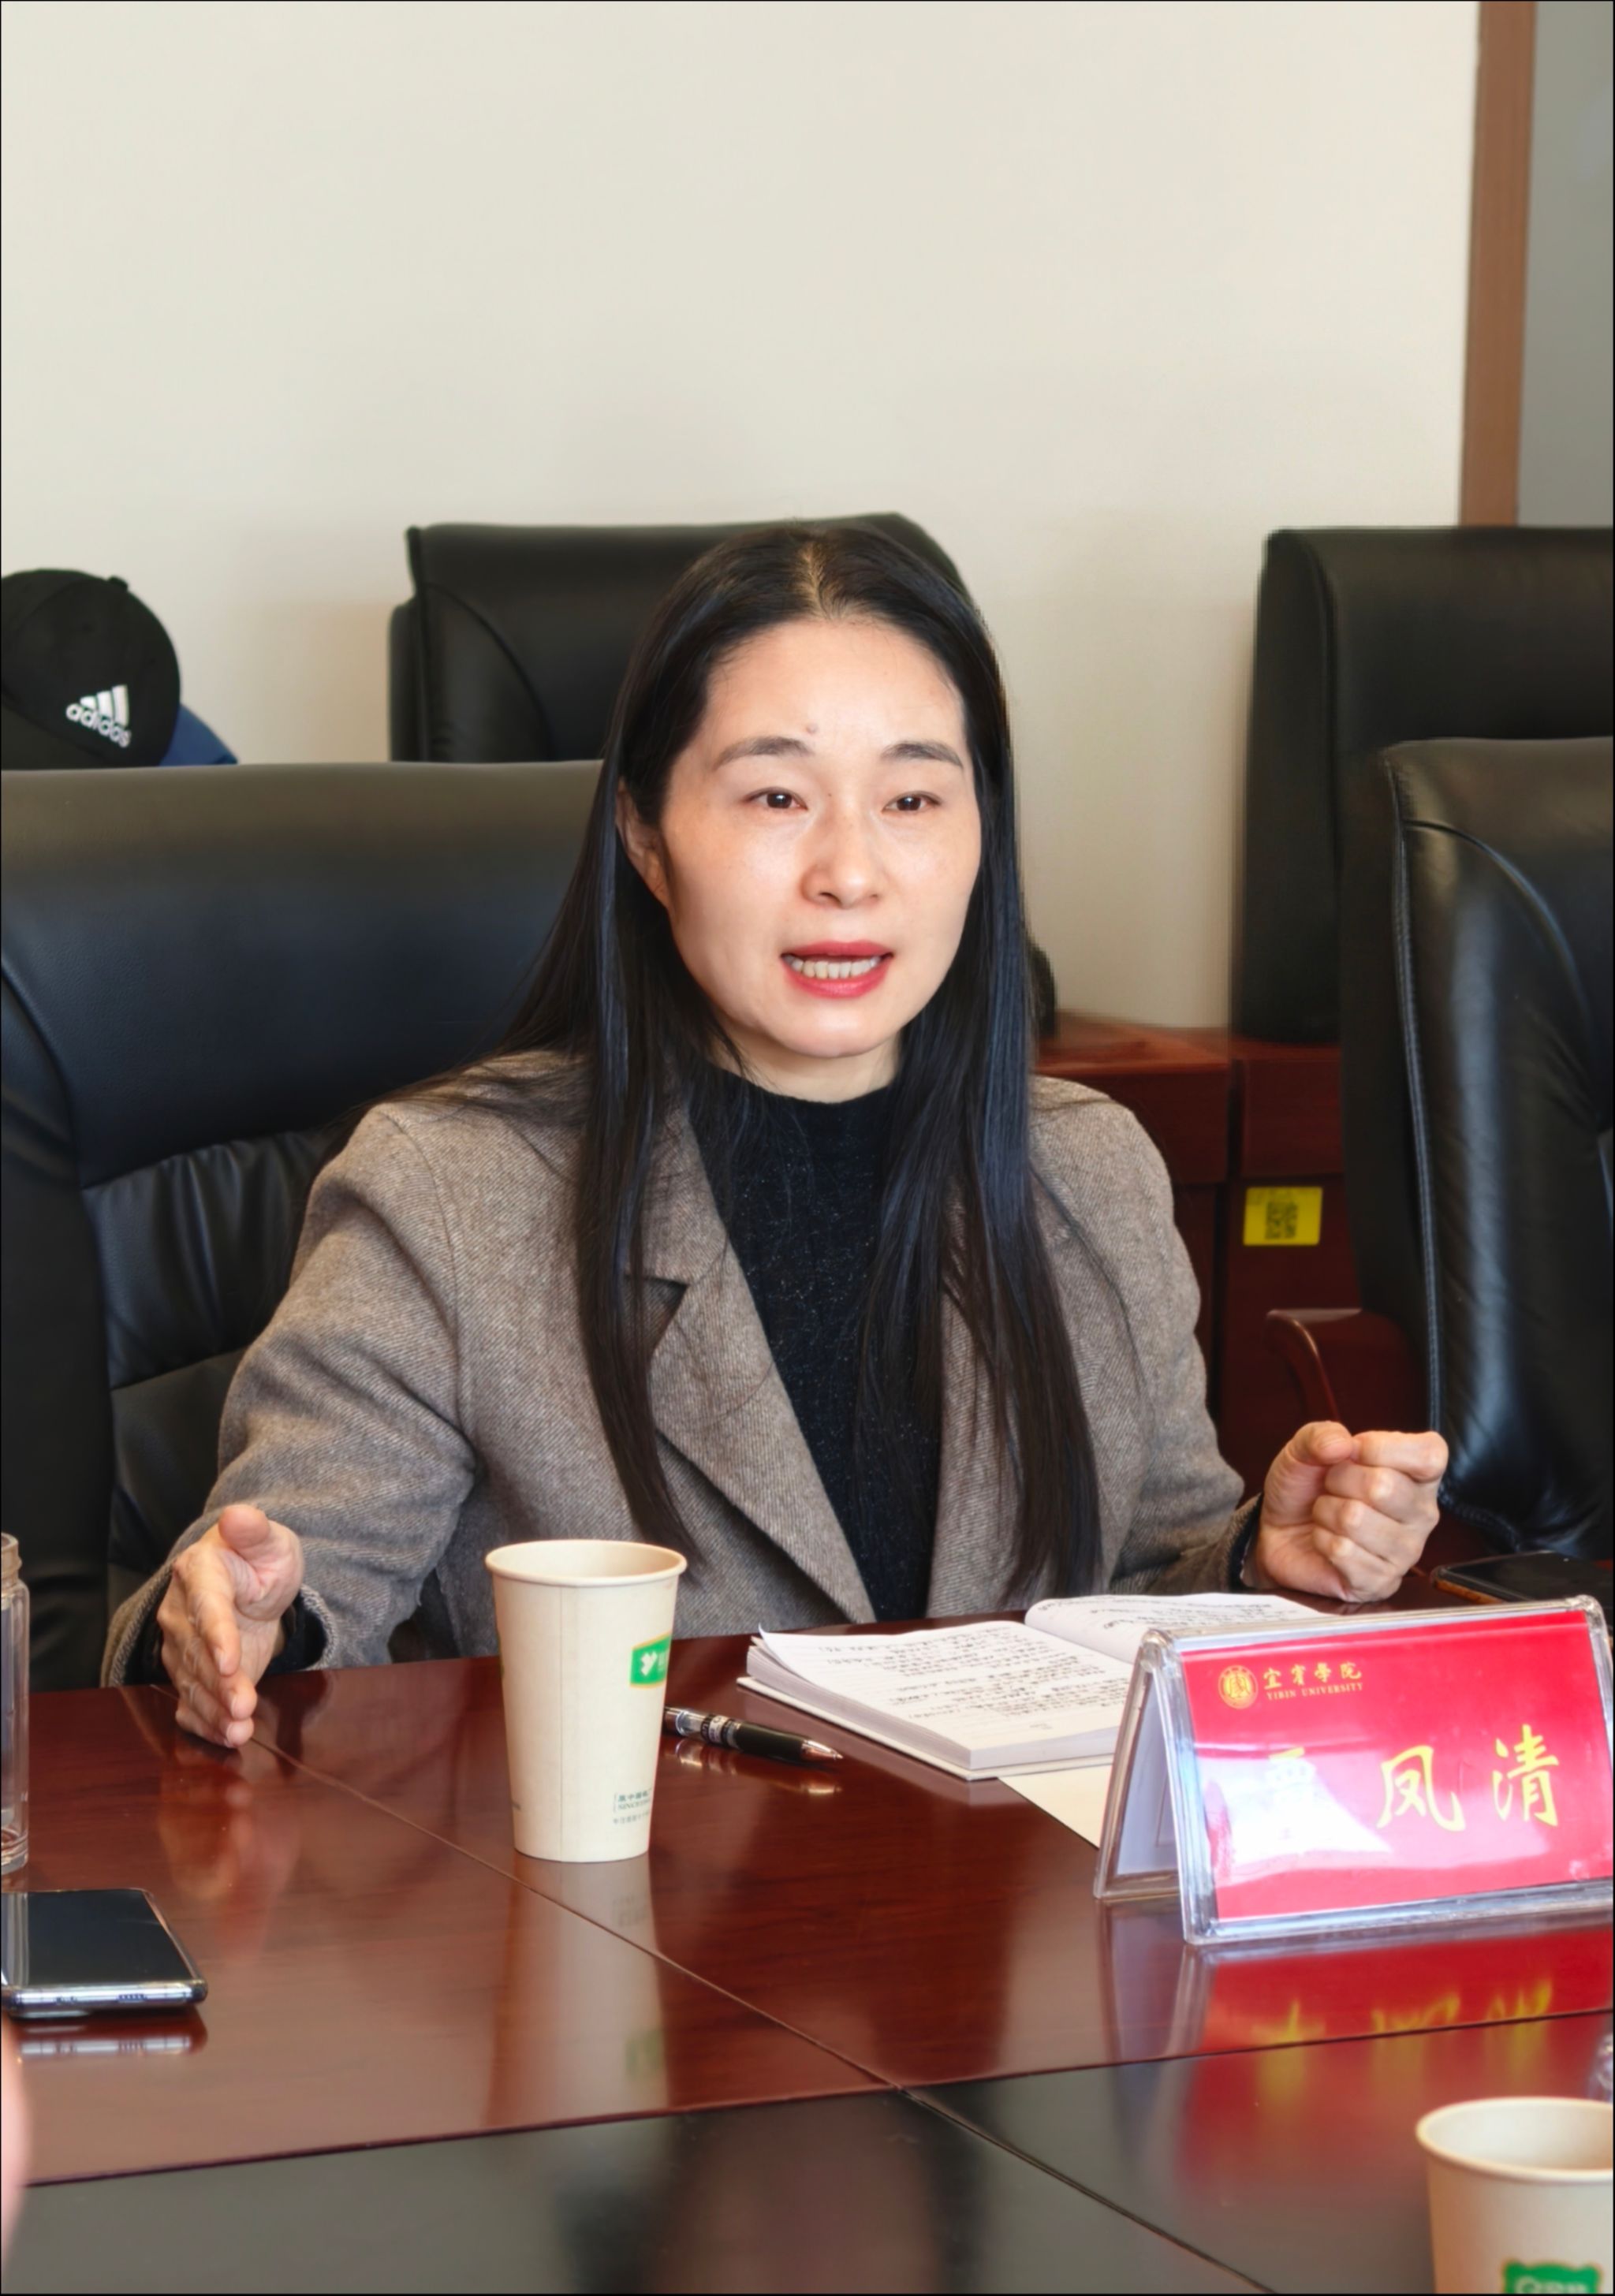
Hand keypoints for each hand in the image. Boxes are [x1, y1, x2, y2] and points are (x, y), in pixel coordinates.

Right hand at [156, 1505, 303, 1748]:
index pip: (206, 1607)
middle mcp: (181, 1612)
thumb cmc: (259, 1558)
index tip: (229, 1660)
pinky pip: (191, 1702)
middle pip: (198, 1654)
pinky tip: (226, 1737)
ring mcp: (182, 1646)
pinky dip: (205, 1723)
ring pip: (193, 1683)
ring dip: (214, 1711)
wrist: (250, 1583)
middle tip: (243, 1707)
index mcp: (199, 1572)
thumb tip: (239, 1515)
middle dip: (220, 1684)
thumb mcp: (270, 1541)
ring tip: (238, 1731)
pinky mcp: (191, 1673)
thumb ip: (255, 1531)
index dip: (216, 1635)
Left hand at [1248, 1421, 1445, 1602]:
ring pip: (1355, 1519)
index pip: (1429, 1455)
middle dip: (1339, 1480)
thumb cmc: (1304, 1489)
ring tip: (1328, 1515)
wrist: (1279, 1532)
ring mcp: (1406, 1551)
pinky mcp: (1382, 1582)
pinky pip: (1343, 1551)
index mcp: (1418, 1476)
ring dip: (1326, 1512)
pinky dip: (1322, 1541)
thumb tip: (1342, 1444)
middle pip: (1383, 1486)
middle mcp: (1422, 1513)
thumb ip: (1320, 1435)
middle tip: (1332, 1488)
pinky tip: (1327, 1541)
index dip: (1382, 1448)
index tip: (1354, 1452)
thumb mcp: (1304, 1450)